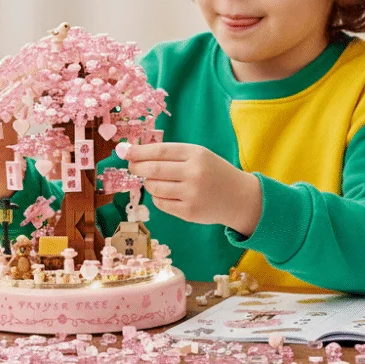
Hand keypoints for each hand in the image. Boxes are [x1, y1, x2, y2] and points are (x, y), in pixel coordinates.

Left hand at [126, 142, 261, 234]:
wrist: (239, 198)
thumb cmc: (214, 173)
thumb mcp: (200, 156)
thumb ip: (173, 155)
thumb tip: (137, 155)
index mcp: (197, 154)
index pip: (160, 151)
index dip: (139, 151)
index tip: (124, 151)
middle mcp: (194, 173)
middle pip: (154, 169)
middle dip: (137, 167)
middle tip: (131, 167)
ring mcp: (191, 194)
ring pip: (154, 187)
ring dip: (148, 183)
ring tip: (154, 180)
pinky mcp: (188, 212)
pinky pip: (161, 203)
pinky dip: (157, 197)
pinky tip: (165, 193)